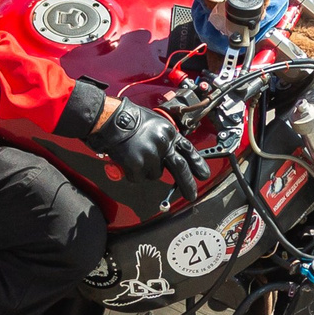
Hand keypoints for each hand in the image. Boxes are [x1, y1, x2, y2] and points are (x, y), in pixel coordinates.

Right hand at [87, 97, 204, 205]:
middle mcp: (163, 144)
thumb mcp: (155, 124)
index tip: (203, 175)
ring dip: (146, 170)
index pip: (188, 150)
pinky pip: (138, 178)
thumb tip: (173, 157)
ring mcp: (150, 154)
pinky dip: (132, 173)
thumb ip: (165, 140)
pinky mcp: (137, 163)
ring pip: (155, 174)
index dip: (197, 163)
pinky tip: (127, 160)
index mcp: (169, 132)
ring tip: (135, 154)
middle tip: (192, 195)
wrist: (110, 119)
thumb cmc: (130, 120)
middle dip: (187, 184)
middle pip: (180, 168)